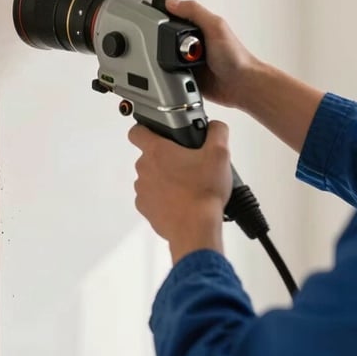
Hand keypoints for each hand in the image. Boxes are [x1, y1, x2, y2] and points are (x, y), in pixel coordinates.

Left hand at [129, 120, 232, 262]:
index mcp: (157, 150)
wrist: (196, 229)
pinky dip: (163, 198)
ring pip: (151, 177)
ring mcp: (143, 189)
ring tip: (187, 184)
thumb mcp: (219, 155)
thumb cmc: (203, 192)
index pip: (137, 131)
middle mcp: (144, 168)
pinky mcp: (146, 208)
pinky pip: (152, 197)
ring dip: (164, 178)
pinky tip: (181, 200)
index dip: (146, 129)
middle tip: (187, 163)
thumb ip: (217, 132)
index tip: (157, 133)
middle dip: (166, 157)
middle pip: (150, 155)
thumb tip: (215, 127)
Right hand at [165, 0, 257, 108]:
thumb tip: (173, 2)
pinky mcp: (186, 76)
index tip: (146, 10)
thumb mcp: (215, 27)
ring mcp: (188, 60)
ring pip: (164, 56)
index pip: (174, 15)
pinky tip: (174, 73)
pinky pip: (169, 74)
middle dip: (160, 40)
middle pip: (164, 36)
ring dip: (164, 59)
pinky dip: (168, 74)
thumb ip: (195, 12)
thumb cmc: (236, 57)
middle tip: (164, 44)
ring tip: (174, 62)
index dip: (161, 13)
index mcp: (199, 27)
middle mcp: (192, 42)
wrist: (242, 86)